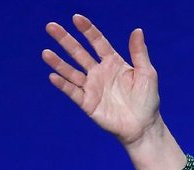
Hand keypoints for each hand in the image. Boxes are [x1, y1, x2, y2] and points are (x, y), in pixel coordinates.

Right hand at [43, 14, 160, 145]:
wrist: (144, 126)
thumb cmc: (147, 99)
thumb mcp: (147, 73)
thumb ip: (139, 53)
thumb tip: (137, 30)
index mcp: (113, 63)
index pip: (97, 42)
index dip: (88, 30)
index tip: (76, 18)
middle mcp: (99, 72)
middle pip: (79, 53)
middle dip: (65, 40)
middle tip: (51, 27)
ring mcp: (92, 87)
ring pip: (71, 72)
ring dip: (58, 62)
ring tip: (46, 53)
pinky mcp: (88, 103)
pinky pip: (73, 92)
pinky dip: (63, 85)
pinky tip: (54, 76)